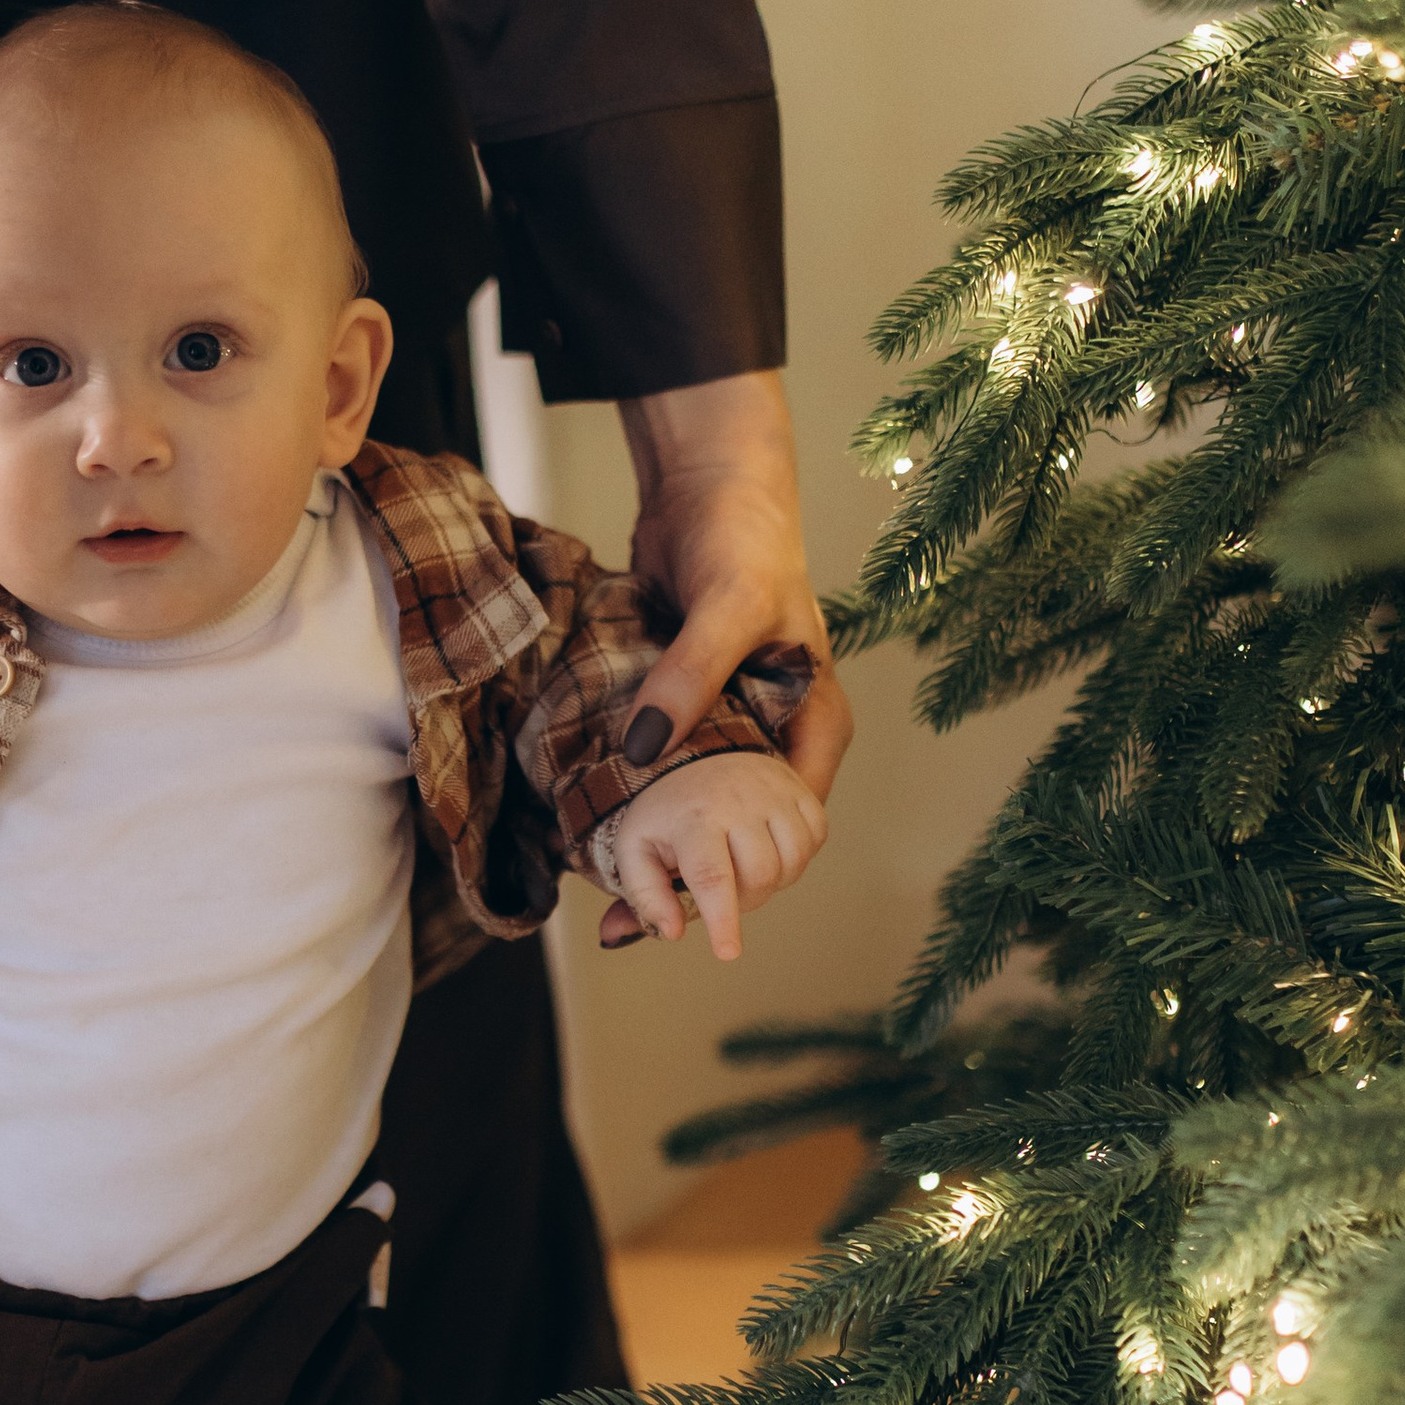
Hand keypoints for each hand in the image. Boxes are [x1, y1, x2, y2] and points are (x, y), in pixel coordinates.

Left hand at [599, 370, 850, 950]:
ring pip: (695, 809)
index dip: (742, 878)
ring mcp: (728, 726)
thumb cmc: (744, 538)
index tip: (688, 913)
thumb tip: (644, 753)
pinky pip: (660, 770)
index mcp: (815, 725)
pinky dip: (630, 800)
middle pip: (739, 834)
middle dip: (690, 881)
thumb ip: (690, 679)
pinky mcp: (682, 710)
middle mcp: (776, 736)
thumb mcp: (727, 608)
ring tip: (605, 901)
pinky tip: (589, 832)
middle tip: (628, 925)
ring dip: (655, 850)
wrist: (708, 480)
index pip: (790, 831)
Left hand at [607, 752, 821, 962]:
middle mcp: (739, 800)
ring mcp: (774, 791)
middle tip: (724, 888)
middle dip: (746, 899)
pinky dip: (797, 856)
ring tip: (745, 866)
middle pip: (761, 876)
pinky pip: (816, 838)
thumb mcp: (636, 849)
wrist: (695, 752)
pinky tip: (770, 847)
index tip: (728, 952)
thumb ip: (645, 896)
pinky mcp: (799, 788)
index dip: (723, 919)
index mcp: (694, 818)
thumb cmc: (666, 812)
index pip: (712, 876)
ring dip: (774, 880)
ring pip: (794, 861)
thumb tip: (673, 932)